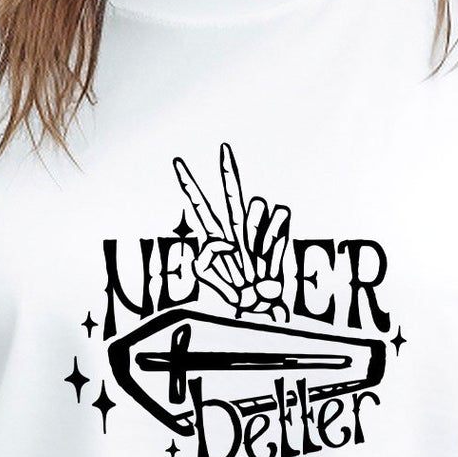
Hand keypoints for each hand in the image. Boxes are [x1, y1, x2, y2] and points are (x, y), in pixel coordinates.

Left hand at [173, 142, 291, 321]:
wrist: (263, 308)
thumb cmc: (234, 296)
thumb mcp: (207, 279)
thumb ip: (206, 256)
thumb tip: (228, 239)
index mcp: (214, 237)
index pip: (198, 207)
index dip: (188, 186)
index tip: (176, 162)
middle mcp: (236, 230)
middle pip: (232, 195)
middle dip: (227, 171)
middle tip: (223, 148)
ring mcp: (258, 230)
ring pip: (257, 206)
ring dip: (258, 231)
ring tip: (256, 262)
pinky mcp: (280, 233)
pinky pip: (280, 214)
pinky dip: (277, 233)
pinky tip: (270, 256)